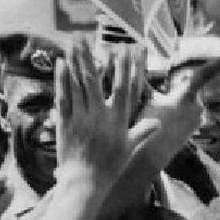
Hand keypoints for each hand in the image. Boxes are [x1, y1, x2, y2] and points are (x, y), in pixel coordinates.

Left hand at [55, 37, 157, 182]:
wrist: (85, 181)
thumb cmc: (110, 166)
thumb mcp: (130, 149)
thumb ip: (143, 132)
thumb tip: (158, 123)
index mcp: (117, 120)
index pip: (121, 89)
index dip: (123, 69)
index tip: (123, 51)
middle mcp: (99, 115)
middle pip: (93, 80)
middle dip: (89, 57)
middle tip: (84, 38)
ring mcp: (80, 117)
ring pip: (76, 85)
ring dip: (74, 62)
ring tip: (72, 44)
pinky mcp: (66, 122)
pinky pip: (63, 97)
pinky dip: (62, 80)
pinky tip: (61, 64)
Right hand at [130, 50, 219, 171]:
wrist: (150, 155)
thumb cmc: (145, 124)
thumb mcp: (143, 99)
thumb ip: (143, 80)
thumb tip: (133, 61)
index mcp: (185, 96)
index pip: (205, 73)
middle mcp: (196, 106)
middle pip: (188, 87)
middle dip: (176, 90)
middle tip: (160, 106)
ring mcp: (198, 117)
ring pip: (188, 99)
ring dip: (177, 101)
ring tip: (160, 117)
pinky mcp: (196, 125)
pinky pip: (189, 111)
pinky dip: (179, 111)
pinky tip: (167, 123)